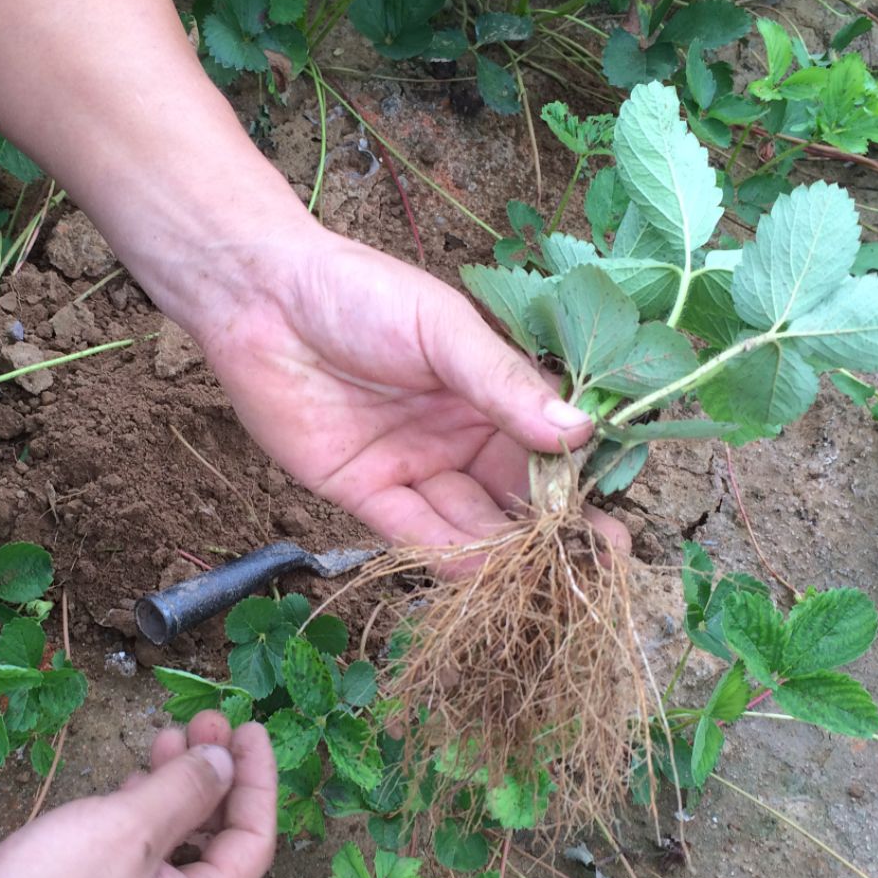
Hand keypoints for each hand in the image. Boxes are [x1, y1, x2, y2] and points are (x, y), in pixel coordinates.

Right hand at [0, 714, 276, 877]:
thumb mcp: (129, 829)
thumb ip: (185, 791)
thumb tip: (226, 764)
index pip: (253, 842)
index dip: (258, 780)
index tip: (248, 726)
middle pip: (216, 841)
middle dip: (215, 776)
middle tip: (202, 719)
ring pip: (172, 844)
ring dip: (176, 788)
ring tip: (167, 735)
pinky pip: (134, 854)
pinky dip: (140, 812)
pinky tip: (127, 781)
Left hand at [192, 224, 628, 551]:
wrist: (262, 296)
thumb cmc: (362, 293)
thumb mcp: (444, 331)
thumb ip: (504, 384)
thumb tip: (580, 433)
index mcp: (488, 393)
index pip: (546, 452)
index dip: (579, 491)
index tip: (614, 529)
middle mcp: (457, 436)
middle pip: (513, 499)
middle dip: (548, 538)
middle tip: (588, 575)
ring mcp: (412, 466)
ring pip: (467, 524)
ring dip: (500, 555)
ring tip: (537, 584)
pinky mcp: (362, 491)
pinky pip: (411, 531)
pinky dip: (443, 555)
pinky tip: (477, 574)